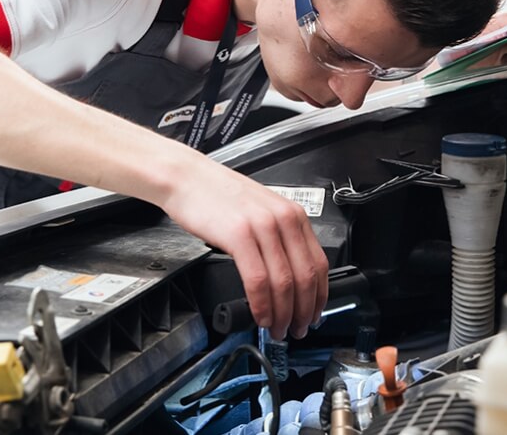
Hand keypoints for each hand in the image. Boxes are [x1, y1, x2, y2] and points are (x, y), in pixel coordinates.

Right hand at [161, 159, 328, 340]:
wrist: (187, 178)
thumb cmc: (218, 196)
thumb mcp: (260, 212)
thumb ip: (278, 239)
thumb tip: (288, 277)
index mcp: (293, 215)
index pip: (319, 263)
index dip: (319, 297)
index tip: (314, 314)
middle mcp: (283, 219)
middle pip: (305, 277)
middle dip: (304, 311)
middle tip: (298, 329)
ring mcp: (262, 227)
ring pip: (284, 282)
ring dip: (283, 314)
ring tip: (277, 328)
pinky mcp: (239, 235)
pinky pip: (258, 280)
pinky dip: (262, 305)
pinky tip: (260, 315)